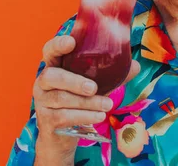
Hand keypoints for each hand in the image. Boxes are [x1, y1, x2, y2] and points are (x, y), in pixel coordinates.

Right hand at [32, 35, 139, 164]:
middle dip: (74, 81)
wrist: (59, 136)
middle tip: (94, 87)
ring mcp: (42, 101)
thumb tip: (135, 66)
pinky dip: (84, 116)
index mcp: (54, 66)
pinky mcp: (45, 119)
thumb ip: (111, 75)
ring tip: (108, 105)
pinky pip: (64, 116)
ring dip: (87, 102)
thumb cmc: (77, 102)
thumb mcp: (94, 86)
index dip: (58, 44)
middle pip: (52, 76)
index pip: (50, 50)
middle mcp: (43, 82)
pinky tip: (99, 116)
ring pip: (61, 98)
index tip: (72, 42)